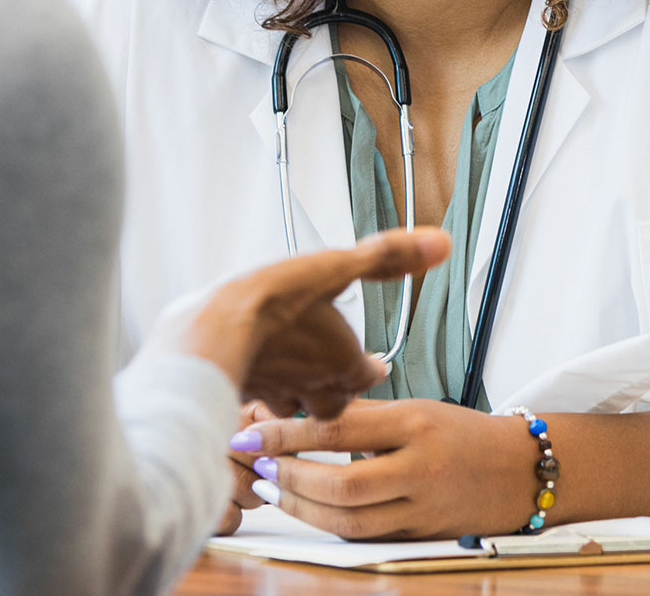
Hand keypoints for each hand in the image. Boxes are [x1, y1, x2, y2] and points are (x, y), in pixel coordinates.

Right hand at [168, 227, 449, 418]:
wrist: (208, 338)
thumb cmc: (271, 305)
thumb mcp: (336, 268)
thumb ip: (388, 256)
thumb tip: (440, 243)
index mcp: (338, 362)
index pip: (365, 377)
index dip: (369, 370)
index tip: (374, 368)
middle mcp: (309, 386)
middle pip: (332, 404)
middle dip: (337, 394)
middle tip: (337, 383)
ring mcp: (272, 392)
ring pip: (292, 406)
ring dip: (297, 397)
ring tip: (293, 386)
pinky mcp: (238, 393)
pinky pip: (255, 400)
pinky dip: (258, 392)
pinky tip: (250, 380)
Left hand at [225, 398, 537, 539]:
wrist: (522, 471)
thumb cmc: (464, 434)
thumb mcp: (417, 409)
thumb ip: (364, 414)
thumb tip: (302, 409)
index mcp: (415, 424)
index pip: (338, 429)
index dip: (287, 435)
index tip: (251, 434)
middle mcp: (420, 468)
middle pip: (341, 485)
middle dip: (290, 479)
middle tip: (259, 467)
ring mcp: (422, 508)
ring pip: (349, 521)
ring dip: (301, 509)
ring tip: (272, 491)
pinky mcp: (420, 536)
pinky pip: (365, 536)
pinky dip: (329, 525)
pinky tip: (306, 511)